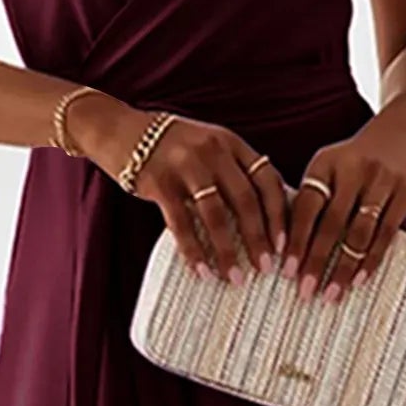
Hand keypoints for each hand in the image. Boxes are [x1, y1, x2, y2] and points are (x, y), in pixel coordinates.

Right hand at [71, 95, 289, 282]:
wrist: (119, 129)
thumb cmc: (170, 146)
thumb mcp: (208, 146)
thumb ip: (233, 171)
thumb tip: (264, 216)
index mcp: (231, 142)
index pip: (267, 179)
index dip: (279, 214)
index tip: (286, 244)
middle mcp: (213, 151)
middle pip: (246, 200)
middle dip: (259, 238)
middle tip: (266, 269)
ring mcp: (185, 166)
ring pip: (216, 215)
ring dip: (228, 250)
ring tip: (235, 277)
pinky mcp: (159, 182)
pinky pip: (181, 223)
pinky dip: (193, 251)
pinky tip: (201, 272)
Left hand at [283, 108, 405, 300]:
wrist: (405, 130)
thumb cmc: (356, 159)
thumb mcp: (330, 166)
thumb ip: (312, 198)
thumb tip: (282, 245)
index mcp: (326, 163)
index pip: (306, 206)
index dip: (296, 240)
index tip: (286, 270)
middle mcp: (353, 169)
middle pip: (331, 223)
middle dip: (317, 260)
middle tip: (305, 291)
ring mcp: (382, 180)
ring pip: (359, 232)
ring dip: (344, 267)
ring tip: (332, 293)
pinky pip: (387, 233)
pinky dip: (371, 259)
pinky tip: (359, 280)